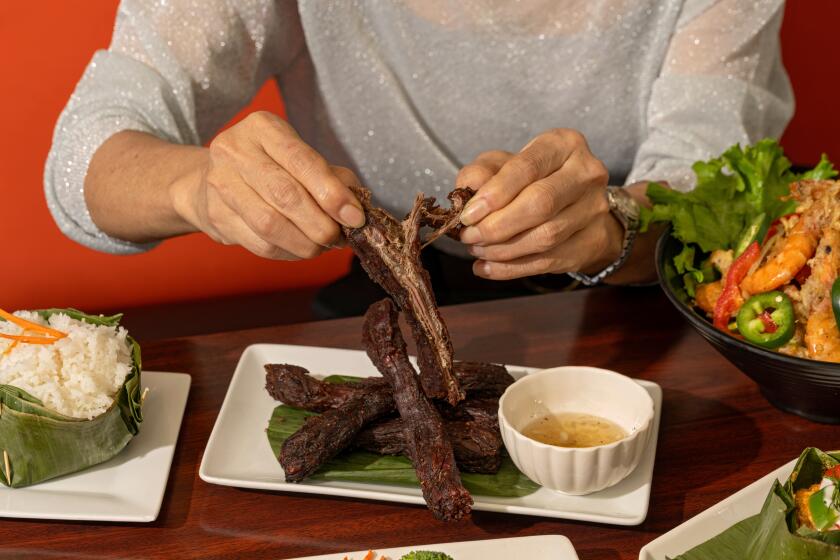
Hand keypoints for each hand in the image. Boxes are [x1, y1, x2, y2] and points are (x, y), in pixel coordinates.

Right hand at [172, 111, 364, 259]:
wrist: (211, 179)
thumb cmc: (269, 167)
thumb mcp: (300, 157)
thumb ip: (331, 177)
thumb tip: (354, 209)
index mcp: (262, 128)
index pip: (302, 160)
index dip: (332, 192)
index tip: (355, 217)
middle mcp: (235, 151)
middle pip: (285, 194)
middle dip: (321, 223)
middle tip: (340, 236)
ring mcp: (221, 184)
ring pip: (270, 224)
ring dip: (306, 242)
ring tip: (323, 245)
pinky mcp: (216, 216)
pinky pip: (260, 244)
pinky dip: (289, 251)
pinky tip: (300, 248)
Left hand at [456, 129, 622, 279]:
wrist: (576, 204)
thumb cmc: (533, 179)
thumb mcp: (502, 165)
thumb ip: (481, 172)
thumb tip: (467, 192)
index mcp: (563, 144)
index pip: (526, 168)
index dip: (494, 195)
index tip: (468, 215)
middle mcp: (586, 174)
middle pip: (540, 204)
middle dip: (497, 226)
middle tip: (470, 236)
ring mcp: (594, 209)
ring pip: (546, 237)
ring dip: (503, 249)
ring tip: (477, 249)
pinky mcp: (593, 241)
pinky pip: (549, 261)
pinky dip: (511, 269)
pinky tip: (487, 267)